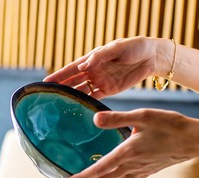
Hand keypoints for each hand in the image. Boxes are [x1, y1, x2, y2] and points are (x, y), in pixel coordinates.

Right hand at [44, 37, 165, 99]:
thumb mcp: (117, 48)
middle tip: (48, 98)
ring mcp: (101, 81)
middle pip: (74, 81)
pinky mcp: (110, 90)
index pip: (72, 68)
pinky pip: (95, 98)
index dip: (59, 75)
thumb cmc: (134, 47)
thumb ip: (99, 57)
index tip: (46, 82)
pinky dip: (86, 103)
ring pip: (82, 90)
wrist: (152, 57)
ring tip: (59, 106)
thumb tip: (83, 66)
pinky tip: (78, 109)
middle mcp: (94, 70)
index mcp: (93, 58)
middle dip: (61, 88)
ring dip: (72, 97)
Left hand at [63, 108, 198, 177]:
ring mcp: (141, 171)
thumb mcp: (143, 116)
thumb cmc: (170, 125)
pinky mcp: (149, 171)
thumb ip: (117, 119)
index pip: (99, 168)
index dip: (82, 177)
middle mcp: (131, 166)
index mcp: (127, 152)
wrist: (195, 139)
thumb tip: (94, 120)